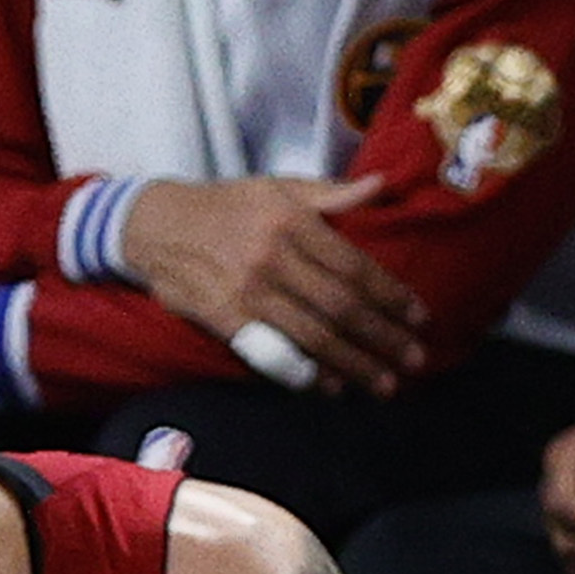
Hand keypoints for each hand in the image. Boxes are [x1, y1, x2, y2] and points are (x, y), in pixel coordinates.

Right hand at [115, 176, 427, 394]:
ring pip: (312, 334)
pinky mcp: (223, 318)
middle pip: (341, 305)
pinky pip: (271, 351)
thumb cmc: (225, 205)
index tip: (419, 317)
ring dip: (353, 364)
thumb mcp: (276, 187)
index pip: (354, 265)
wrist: (155, 224)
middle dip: (383, 336)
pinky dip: (304, 373)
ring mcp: (247, 291)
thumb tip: (379, 186)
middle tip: (414, 360)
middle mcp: (273, 256)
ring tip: (384, 384)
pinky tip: (330, 387)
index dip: (391, 295)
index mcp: (292, 221)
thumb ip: (329, 194)